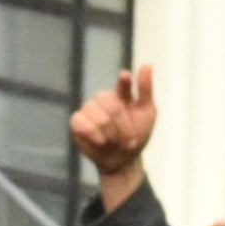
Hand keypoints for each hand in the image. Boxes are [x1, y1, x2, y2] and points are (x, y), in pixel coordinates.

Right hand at [72, 60, 158, 198]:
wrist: (123, 160)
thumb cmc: (136, 136)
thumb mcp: (147, 114)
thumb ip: (145, 90)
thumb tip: (147, 64)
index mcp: (122, 94)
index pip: (123, 83)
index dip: (124, 81)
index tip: (125, 77)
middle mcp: (104, 98)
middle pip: (112, 105)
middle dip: (123, 127)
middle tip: (129, 141)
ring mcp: (89, 108)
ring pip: (98, 116)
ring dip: (111, 135)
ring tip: (114, 142)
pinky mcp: (77, 121)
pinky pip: (81, 122)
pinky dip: (93, 134)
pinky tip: (100, 141)